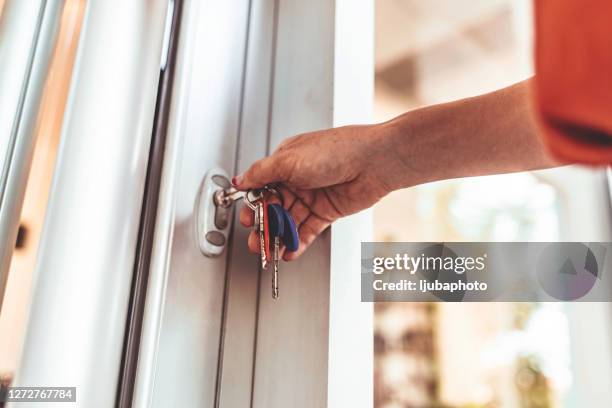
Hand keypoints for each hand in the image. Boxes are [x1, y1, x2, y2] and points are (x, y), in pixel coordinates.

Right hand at [235, 124, 392, 259]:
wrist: (373, 161)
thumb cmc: (336, 150)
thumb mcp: (289, 159)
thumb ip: (261, 173)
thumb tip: (240, 180)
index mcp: (285, 162)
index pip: (261, 187)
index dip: (253, 205)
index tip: (247, 219)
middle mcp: (298, 179)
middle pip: (274, 208)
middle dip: (264, 226)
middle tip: (256, 240)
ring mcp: (312, 197)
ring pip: (289, 221)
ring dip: (278, 237)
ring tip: (270, 251)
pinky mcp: (327, 212)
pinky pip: (307, 230)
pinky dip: (297, 242)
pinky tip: (288, 251)